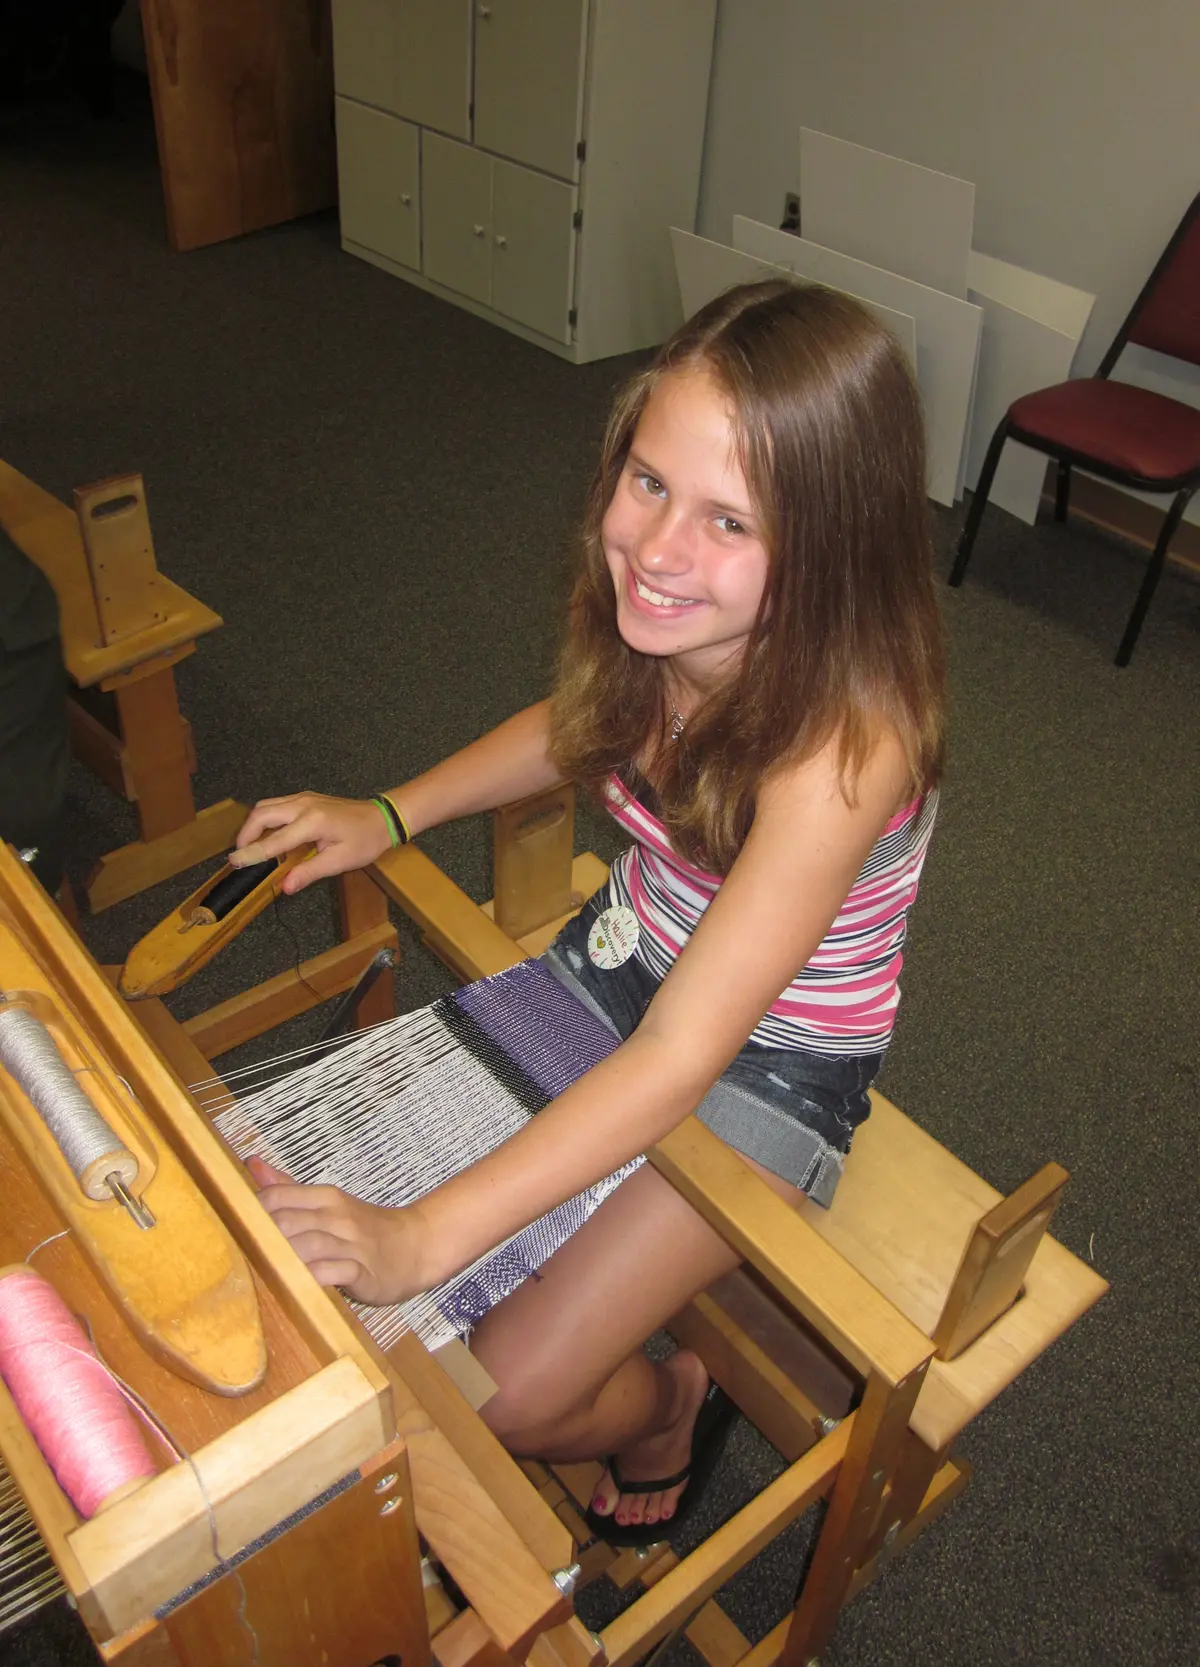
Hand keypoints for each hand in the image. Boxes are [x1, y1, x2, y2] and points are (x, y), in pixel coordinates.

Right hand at [231, 791, 393, 893]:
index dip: (251, 853)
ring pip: (266, 805)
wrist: (383, 818)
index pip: (274, 840)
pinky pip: (277, 805)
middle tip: (240, 855)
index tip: (234, 862)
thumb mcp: (340, 862)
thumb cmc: (365, 841)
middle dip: (246, 834)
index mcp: (312, 822)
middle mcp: (303, 804)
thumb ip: (309, 873)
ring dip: (254, 825)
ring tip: (250, 847)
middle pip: (261, 814)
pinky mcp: (306, 797)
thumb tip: (285, 887)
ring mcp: (304, 797)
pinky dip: (266, 819)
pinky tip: (269, 836)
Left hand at [247, 1157, 428, 1303]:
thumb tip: (252, 1163)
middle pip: (286, 1222)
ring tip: (262, 1271)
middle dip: (260, 1239)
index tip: (235, 1230)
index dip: (251, 1213)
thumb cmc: (364, 1228)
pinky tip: (297, 1285)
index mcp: (326, 1197)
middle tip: (240, 1255)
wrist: (415, 1245)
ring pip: (308, 1245)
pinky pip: (334, 1272)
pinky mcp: (364, 1272)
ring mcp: (351, 1244)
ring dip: (282, 1259)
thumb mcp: (328, 1202)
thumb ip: (288, 1187)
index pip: (277, 1196)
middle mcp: (337, 1217)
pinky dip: (313, 1278)